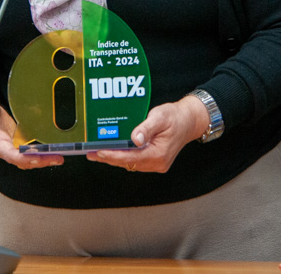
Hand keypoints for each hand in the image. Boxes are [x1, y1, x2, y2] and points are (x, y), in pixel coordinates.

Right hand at [0, 88, 63, 169]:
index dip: (23, 158)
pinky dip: (39, 153)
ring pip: (26, 159)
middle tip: (56, 157)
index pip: (8, 153)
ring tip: (58, 156)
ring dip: (42, 159)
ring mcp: (8, 145)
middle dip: (39, 161)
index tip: (37, 157)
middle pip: (21, 160)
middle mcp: (1, 147)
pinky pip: (27, 152)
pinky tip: (51, 150)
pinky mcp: (14, 141)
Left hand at [86, 94, 207, 172]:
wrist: (189, 121)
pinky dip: (123, 156)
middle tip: (91, 153)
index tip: (99, 152)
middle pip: (128, 163)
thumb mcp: (160, 117)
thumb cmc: (175, 117)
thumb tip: (135, 139)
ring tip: (97, 152)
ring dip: (114, 158)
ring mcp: (156, 163)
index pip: (130, 158)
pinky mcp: (155, 160)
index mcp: (158, 155)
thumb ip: (146, 128)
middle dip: (109, 159)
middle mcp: (157, 163)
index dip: (113, 156)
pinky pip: (135, 161)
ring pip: (131, 163)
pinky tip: (113, 150)